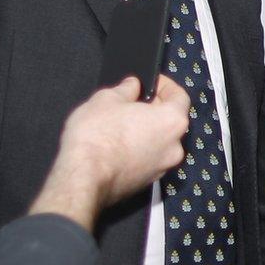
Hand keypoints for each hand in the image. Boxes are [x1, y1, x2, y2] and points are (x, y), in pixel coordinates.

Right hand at [28, 76, 189, 228]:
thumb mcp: (106, 99)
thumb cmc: (97, 134)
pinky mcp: (148, 181)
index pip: (180, 96)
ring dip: (147, 131)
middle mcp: (175, 145)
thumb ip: (126, 89)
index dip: (165, 85)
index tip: (151, 82)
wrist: (84, 177)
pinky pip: (149, 159)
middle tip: (133, 103)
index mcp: (173, 121)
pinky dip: (140, 150)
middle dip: (154, 109)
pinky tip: (119, 145)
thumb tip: (133, 85)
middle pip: (172, 121)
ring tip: (122, 124)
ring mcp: (163, 167)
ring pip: (161, 142)